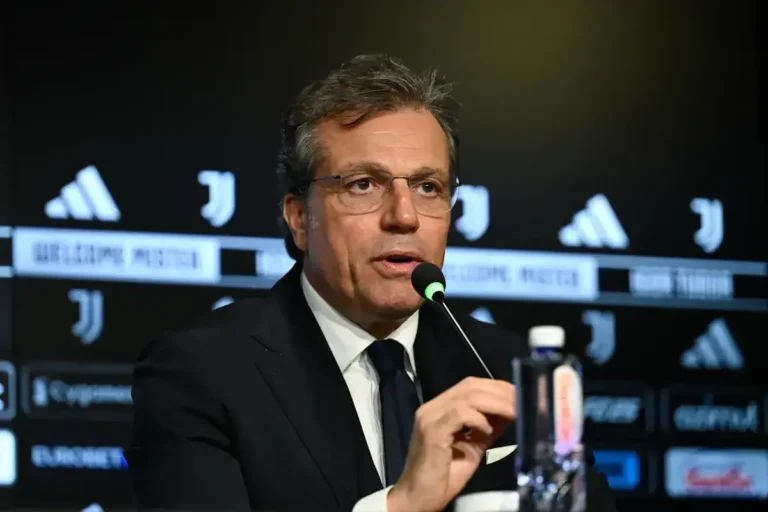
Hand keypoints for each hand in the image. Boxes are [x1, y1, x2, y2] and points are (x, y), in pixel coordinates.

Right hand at [387, 376, 515, 511]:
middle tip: (524, 403)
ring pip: (467, 396)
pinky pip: (459, 414)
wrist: (419, 498)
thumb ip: (487, 428)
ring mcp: (430, 417)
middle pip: (471, 386)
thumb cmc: (444, 476)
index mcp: (441, 408)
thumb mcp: (473, 447)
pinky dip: (478, 419)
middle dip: (501, 392)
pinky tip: (488, 430)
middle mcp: (433, 407)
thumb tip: (509, 412)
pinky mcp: (432, 431)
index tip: (521, 395)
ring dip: (496, 403)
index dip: (497, 388)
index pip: (471, 385)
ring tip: (514, 413)